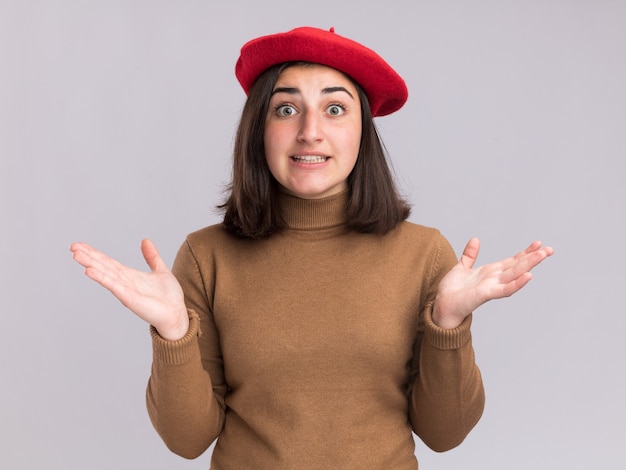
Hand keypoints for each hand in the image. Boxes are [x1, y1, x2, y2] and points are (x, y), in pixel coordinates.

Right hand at [70, 239, 188, 340]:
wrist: (177, 314)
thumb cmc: (169, 297)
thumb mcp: (161, 270)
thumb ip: (152, 256)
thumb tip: (145, 240)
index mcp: (130, 276)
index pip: (108, 262)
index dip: (95, 253)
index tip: (80, 245)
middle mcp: (124, 283)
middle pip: (103, 267)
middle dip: (88, 257)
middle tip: (72, 247)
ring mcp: (125, 291)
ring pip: (105, 275)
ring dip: (91, 265)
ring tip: (77, 256)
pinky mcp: (130, 299)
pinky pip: (114, 286)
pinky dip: (102, 278)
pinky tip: (90, 271)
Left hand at [432, 238, 553, 328]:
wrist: (442, 305)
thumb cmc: (452, 291)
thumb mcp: (461, 267)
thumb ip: (470, 255)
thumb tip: (475, 239)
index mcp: (490, 272)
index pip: (512, 260)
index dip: (525, 252)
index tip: (538, 243)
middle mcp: (494, 279)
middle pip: (518, 266)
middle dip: (533, 257)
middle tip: (550, 249)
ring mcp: (492, 287)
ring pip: (515, 274)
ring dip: (529, 265)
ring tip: (543, 255)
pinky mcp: (486, 294)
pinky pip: (505, 289)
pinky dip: (517, 283)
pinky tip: (529, 276)